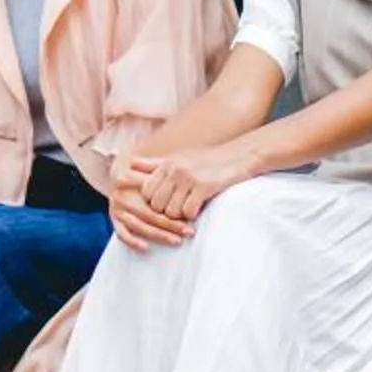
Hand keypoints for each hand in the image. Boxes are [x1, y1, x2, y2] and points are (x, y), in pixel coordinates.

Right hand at [108, 156, 192, 251]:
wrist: (119, 175)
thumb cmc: (143, 172)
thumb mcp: (150, 166)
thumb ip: (162, 170)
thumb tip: (184, 179)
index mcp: (127, 178)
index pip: (153, 196)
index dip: (172, 205)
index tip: (189, 214)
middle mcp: (120, 194)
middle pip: (148, 213)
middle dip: (171, 224)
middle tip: (188, 231)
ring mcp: (116, 208)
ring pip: (138, 225)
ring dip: (158, 235)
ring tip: (177, 240)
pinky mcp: (114, 219)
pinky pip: (121, 233)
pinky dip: (132, 241)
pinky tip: (146, 247)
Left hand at [139, 140, 260, 222]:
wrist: (240, 155)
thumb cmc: (208, 160)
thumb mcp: (179, 158)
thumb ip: (154, 164)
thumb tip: (131, 164)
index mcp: (167, 164)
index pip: (146, 191)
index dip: (154, 203)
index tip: (167, 204)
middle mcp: (174, 169)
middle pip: (156, 204)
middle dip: (165, 212)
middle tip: (179, 210)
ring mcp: (188, 178)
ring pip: (171, 211)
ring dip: (180, 216)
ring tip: (190, 209)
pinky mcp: (204, 186)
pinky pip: (188, 212)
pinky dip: (193, 215)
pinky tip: (200, 208)